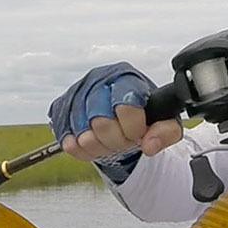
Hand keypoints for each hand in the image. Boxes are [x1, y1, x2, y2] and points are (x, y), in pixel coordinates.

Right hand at [48, 62, 181, 160]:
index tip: (139, 133)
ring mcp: (76, 93)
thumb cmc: (144, 112)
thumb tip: (149, 145)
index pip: (126, 105)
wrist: (121, 110)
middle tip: (126, 140)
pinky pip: (67, 139)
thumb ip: (165, 132)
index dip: (133, 128)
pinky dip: (84, 150)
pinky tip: (96, 144)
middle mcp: (98, 79)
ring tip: (112, 141)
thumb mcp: (165, 120)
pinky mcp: (61, 108)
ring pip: (83, 135)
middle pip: (101, 122)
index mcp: (126, 77)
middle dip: (117, 140)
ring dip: (101, 147)